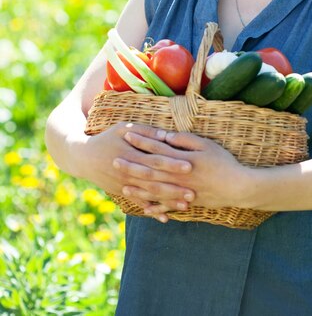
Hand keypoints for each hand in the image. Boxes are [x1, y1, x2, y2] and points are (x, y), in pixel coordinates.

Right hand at [78, 123, 195, 220]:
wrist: (84, 157)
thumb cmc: (107, 138)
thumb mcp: (123, 128)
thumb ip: (145, 132)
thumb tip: (167, 134)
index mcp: (130, 153)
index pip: (154, 159)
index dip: (172, 163)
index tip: (190, 166)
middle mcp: (127, 171)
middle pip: (154, 180)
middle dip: (174, 187)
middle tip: (193, 191)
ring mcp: (124, 184)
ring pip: (149, 195)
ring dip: (167, 201)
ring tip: (186, 205)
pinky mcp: (122, 193)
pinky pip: (139, 203)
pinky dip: (152, 211)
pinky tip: (166, 218)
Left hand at [119, 128, 251, 218]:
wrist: (238, 187)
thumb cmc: (223, 162)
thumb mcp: (205, 145)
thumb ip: (184, 140)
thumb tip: (165, 136)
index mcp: (181, 159)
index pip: (156, 148)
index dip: (141, 141)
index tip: (127, 134)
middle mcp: (177, 176)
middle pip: (149, 170)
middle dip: (131, 165)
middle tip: (114, 161)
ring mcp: (181, 191)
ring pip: (155, 191)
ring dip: (138, 188)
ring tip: (123, 185)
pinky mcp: (187, 202)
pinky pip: (167, 206)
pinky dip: (155, 208)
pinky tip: (144, 209)